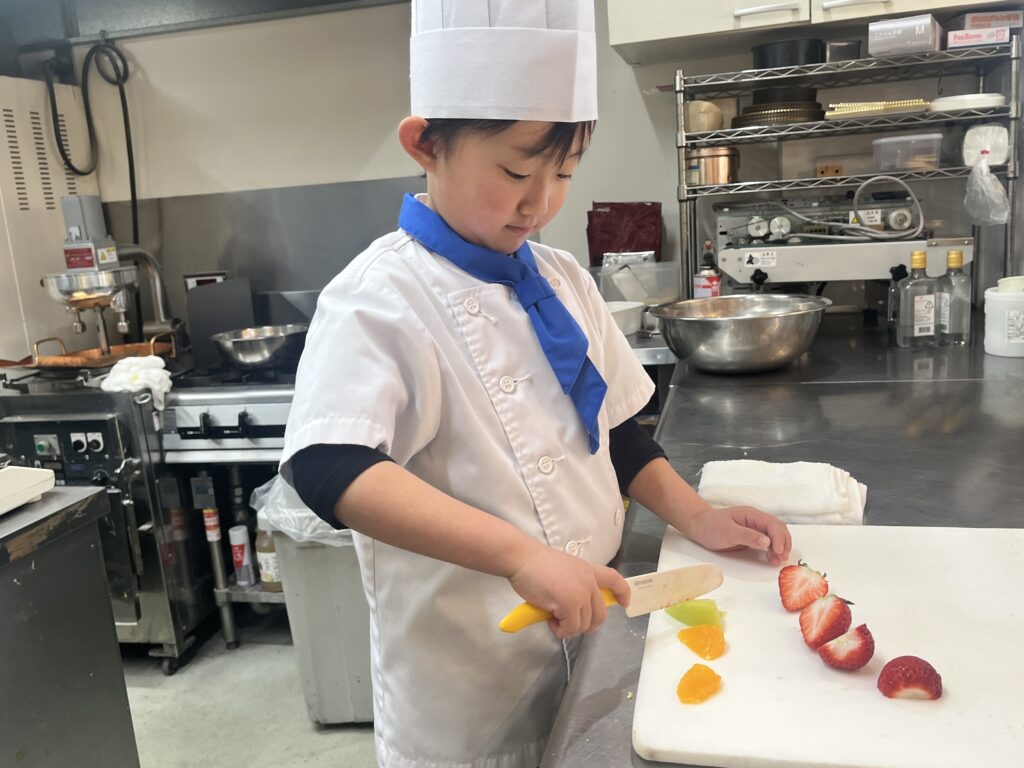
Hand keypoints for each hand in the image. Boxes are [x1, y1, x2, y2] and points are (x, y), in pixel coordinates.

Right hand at [508, 544, 630, 639]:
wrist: (522, 559)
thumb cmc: (535, 564)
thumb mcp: (565, 570)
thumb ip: (575, 584)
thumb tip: (574, 607)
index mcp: (588, 571)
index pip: (614, 579)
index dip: (622, 593)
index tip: (624, 604)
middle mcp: (589, 582)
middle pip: (601, 614)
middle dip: (587, 625)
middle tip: (569, 624)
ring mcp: (580, 593)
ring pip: (585, 625)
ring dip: (569, 628)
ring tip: (554, 619)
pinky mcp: (569, 604)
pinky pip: (570, 628)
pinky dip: (560, 630)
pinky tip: (549, 621)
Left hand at [684, 505, 791, 565]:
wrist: (700, 527)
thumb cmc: (711, 526)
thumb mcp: (728, 532)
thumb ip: (747, 536)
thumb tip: (767, 542)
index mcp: (752, 515)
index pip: (772, 524)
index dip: (779, 538)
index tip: (778, 552)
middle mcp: (757, 521)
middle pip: (779, 530)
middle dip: (783, 544)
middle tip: (781, 559)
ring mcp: (756, 529)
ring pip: (776, 536)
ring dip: (781, 548)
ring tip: (777, 561)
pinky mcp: (753, 538)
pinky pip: (769, 543)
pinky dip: (774, 551)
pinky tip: (772, 559)